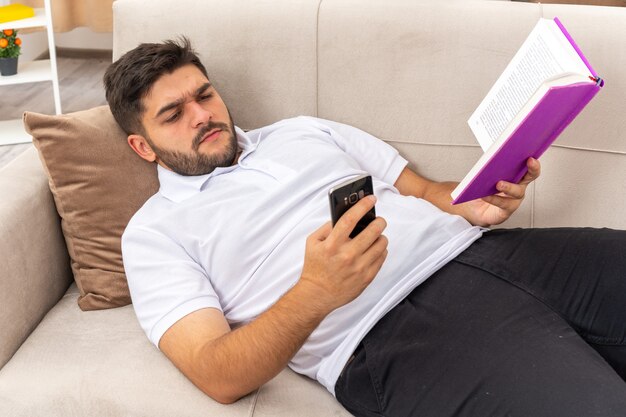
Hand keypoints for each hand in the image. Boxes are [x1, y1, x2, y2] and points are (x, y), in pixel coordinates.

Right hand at [299, 195, 387, 311]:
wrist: (317, 294)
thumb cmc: (315, 267)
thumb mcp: (312, 243)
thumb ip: (327, 227)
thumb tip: (344, 215)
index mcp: (332, 244)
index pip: (350, 219)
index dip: (362, 206)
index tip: (371, 198)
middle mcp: (347, 255)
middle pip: (372, 231)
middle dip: (379, 221)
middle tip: (378, 219)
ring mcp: (359, 267)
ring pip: (381, 244)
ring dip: (380, 236)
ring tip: (376, 236)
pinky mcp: (367, 277)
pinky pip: (382, 258)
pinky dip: (381, 251)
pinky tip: (374, 249)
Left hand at [463, 157, 540, 226]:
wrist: (472, 210)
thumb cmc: (481, 191)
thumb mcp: (483, 176)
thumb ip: (488, 168)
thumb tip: (488, 159)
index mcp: (515, 176)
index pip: (528, 166)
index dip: (533, 161)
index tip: (532, 155)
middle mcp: (517, 187)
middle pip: (530, 176)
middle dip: (532, 168)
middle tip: (529, 161)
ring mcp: (513, 199)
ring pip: (517, 192)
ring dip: (509, 186)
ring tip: (499, 184)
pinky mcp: (505, 210)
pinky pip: (502, 204)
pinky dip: (493, 199)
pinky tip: (485, 195)